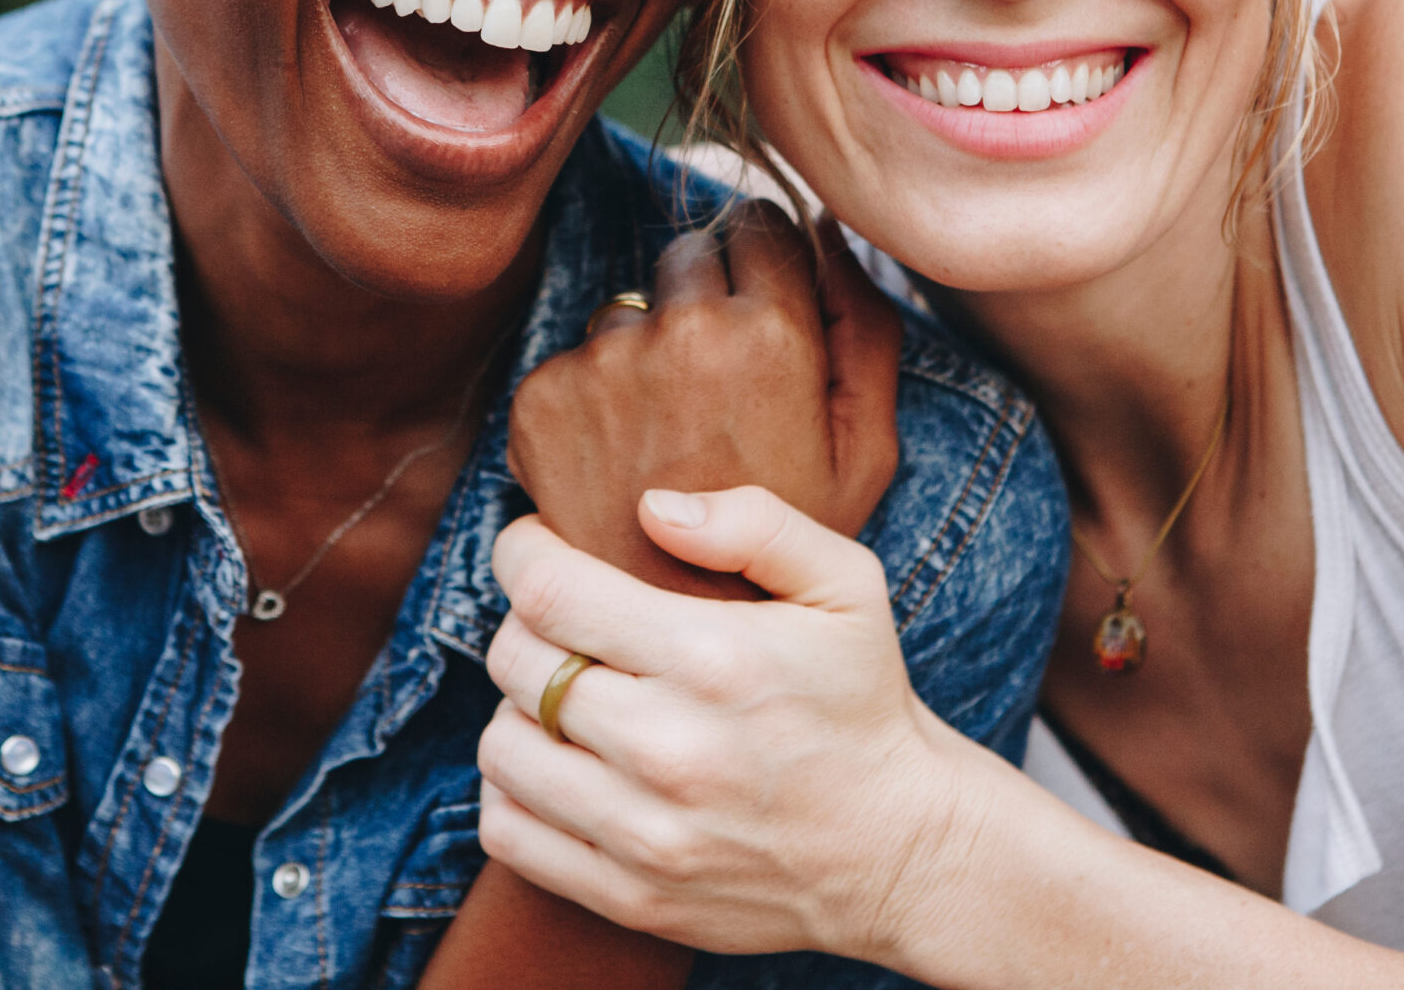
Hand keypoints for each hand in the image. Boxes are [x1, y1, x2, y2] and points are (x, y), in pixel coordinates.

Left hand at [476, 487, 990, 962]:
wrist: (901, 849)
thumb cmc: (862, 702)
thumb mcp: (846, 585)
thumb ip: (756, 523)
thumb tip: (651, 508)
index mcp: (714, 659)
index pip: (550, 593)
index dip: (522, 555)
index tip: (537, 547)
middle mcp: (669, 749)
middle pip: (515, 662)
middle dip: (524, 623)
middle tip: (562, 620)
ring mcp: (646, 833)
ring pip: (502, 747)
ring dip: (519, 708)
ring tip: (564, 695)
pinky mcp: (631, 896)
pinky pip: (508, 832)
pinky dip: (513, 791)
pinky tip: (560, 765)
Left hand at [506, 202, 899, 596]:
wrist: (684, 641)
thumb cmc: (787, 552)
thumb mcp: (864, 450)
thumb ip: (864, 328)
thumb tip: (829, 230)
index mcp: (771, 334)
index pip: (759, 222)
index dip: (767, 266)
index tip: (765, 314)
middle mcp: (681, 334)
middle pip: (688, 254)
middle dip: (705, 302)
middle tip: (717, 394)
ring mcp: (603, 365)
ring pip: (625, 311)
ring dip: (643, 353)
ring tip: (668, 444)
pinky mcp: (541, 401)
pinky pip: (570, 363)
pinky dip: (589, 402)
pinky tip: (619, 467)